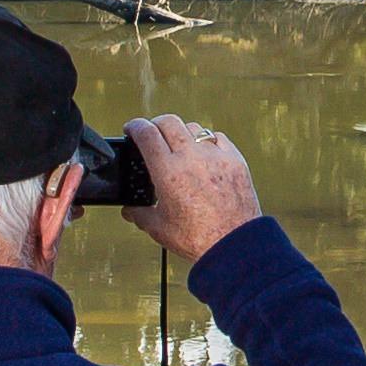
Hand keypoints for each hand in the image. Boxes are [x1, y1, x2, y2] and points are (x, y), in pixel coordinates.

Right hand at [125, 115, 264, 265]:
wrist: (234, 244)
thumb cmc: (198, 238)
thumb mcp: (159, 228)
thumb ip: (139, 214)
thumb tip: (130, 210)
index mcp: (168, 172)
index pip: (146, 133)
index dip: (134, 126)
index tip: (131, 129)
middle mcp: (191, 158)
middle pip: (169, 122)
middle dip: (155, 124)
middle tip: (151, 134)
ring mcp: (215, 156)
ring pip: (193, 128)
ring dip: (181, 132)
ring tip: (178, 146)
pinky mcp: (235, 160)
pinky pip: (218, 138)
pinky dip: (207, 140)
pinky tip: (204, 153)